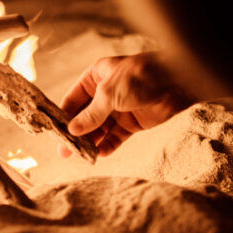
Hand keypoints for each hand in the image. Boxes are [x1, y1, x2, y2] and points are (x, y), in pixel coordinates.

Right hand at [61, 52, 191, 155]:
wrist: (178, 82)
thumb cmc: (140, 77)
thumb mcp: (109, 93)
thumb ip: (91, 114)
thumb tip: (72, 130)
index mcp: (96, 76)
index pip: (74, 98)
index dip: (64, 115)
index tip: (54, 132)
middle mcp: (105, 92)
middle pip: (85, 116)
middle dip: (76, 132)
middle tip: (65, 151)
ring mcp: (120, 108)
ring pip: (100, 128)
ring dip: (91, 141)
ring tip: (81, 156)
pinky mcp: (134, 122)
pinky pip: (116, 136)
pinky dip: (108, 145)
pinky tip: (100, 154)